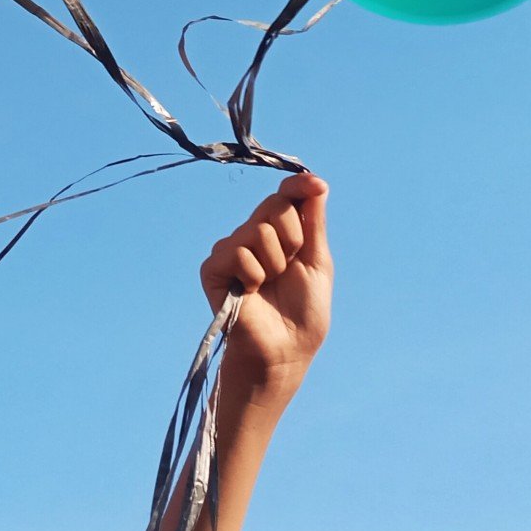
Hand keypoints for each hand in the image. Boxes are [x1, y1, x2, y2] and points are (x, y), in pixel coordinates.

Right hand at [199, 174, 331, 412]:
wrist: (285, 349)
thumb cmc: (304, 311)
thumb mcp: (317, 260)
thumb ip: (313, 221)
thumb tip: (317, 181)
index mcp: (279, 232)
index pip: (285, 195)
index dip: (298, 186)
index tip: (314, 184)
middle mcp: (252, 236)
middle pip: (274, 205)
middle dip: (292, 237)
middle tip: (289, 267)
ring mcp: (230, 251)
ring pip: (257, 230)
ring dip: (274, 262)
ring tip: (269, 284)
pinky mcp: (213, 269)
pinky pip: (238, 252)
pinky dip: (253, 274)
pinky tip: (250, 292)